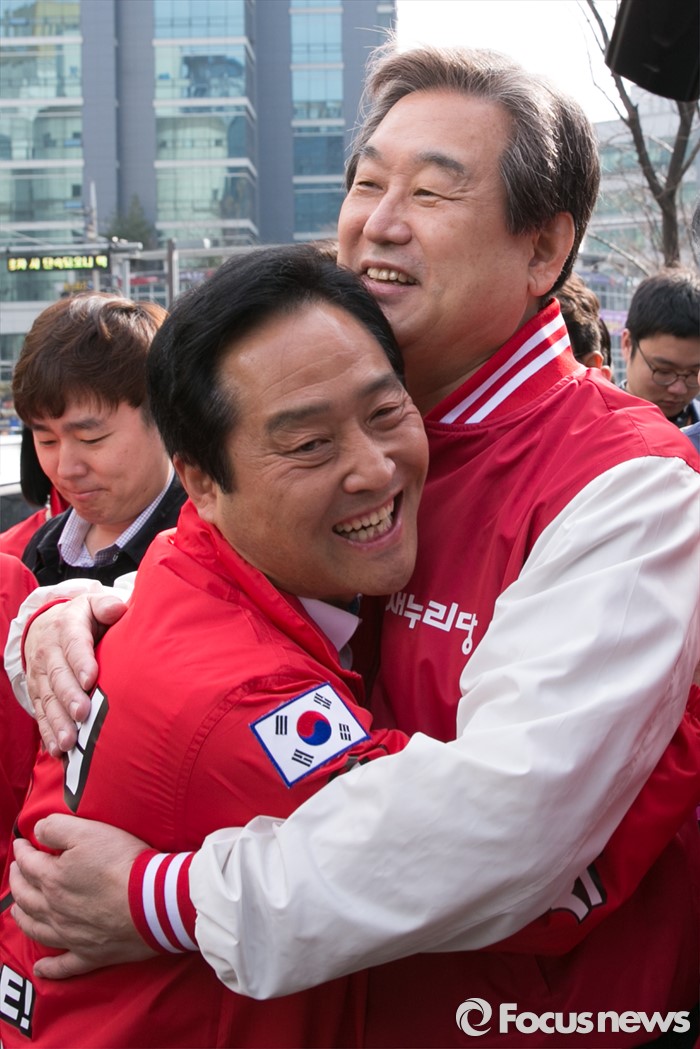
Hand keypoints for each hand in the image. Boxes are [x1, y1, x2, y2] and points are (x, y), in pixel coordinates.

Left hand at [9, 813, 154, 978]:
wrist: (153, 901)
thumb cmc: (123, 863)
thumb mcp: (88, 831)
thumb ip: (56, 827)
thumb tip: (37, 831)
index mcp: (52, 879)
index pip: (28, 863)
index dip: (23, 851)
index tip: (23, 843)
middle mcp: (55, 910)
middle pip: (26, 897)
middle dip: (18, 882)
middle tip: (17, 871)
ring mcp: (71, 936)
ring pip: (36, 930)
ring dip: (22, 919)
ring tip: (16, 911)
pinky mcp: (91, 954)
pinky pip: (64, 966)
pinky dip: (50, 969)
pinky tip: (41, 969)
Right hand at [26, 593, 126, 753]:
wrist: (46, 626)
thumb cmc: (81, 618)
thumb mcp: (92, 604)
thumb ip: (106, 606)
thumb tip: (118, 608)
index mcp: (66, 628)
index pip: (74, 645)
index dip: (81, 662)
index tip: (91, 679)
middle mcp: (49, 653)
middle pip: (59, 676)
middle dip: (69, 697)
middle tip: (83, 714)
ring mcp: (40, 675)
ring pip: (48, 700)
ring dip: (57, 722)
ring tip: (69, 742)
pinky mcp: (37, 693)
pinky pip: (40, 714)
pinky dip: (48, 733)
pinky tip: (57, 750)